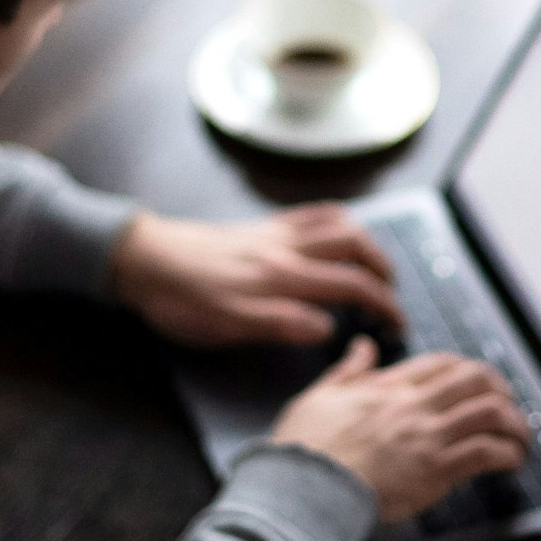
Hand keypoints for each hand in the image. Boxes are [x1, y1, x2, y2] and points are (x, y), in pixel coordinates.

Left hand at [110, 204, 403, 349]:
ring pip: (338, 223)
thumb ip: (279, 324)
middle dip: (384, 270)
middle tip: (394, 296)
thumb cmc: (180, 300)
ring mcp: (274, 232)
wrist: (142, 258)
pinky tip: (341, 231)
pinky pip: (311, 212)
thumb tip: (328, 328)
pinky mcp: (261, 225)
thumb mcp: (225, 325)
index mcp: (281, 278)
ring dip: (367, 243)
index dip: (383, 304)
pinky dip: (338, 219)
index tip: (398, 325)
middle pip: (354, 247)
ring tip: (376, 266)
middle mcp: (285, 249)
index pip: (350, 285)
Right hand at [271, 339, 530, 522]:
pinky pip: (485, 452)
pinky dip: (506, 454)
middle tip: (506, 406)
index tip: (477, 382)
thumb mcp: (319, 396)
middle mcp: (414, 405)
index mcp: (388, 387)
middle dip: (501, 390)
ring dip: (514, 424)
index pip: (442, 363)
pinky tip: (511, 462)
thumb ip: (347, 371)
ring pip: (490, 412)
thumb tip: (361, 347)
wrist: (304, 487)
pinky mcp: (436, 470)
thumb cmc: (306, 449)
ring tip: (519, 438)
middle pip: (476, 379)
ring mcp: (427, 436)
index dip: (467, 369)